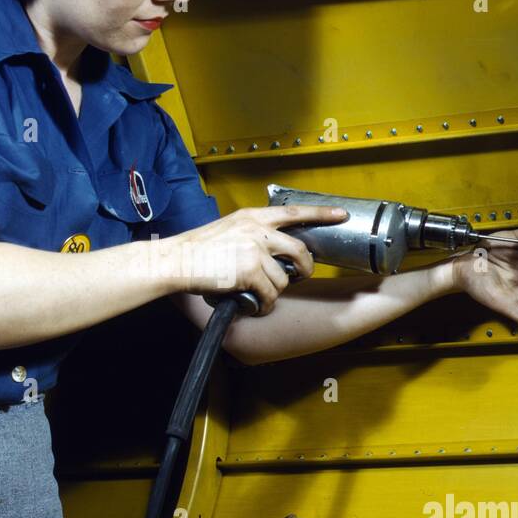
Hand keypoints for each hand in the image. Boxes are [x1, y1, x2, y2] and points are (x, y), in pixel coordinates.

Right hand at [166, 205, 347, 314]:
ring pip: (283, 279)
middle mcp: (257, 231)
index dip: (321, 213)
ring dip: (274, 292)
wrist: (176, 260)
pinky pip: (270, 295)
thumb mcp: (227, 229)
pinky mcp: (250, 271)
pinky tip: (254, 305)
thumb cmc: (196, 250)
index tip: (341, 214)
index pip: (294, 211)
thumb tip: (269, 253)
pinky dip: (264, 305)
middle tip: (303, 275)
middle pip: (300, 250)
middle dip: (307, 268)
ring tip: (258, 295)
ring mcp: (255, 250)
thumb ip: (250, 235)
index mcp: (252, 217)